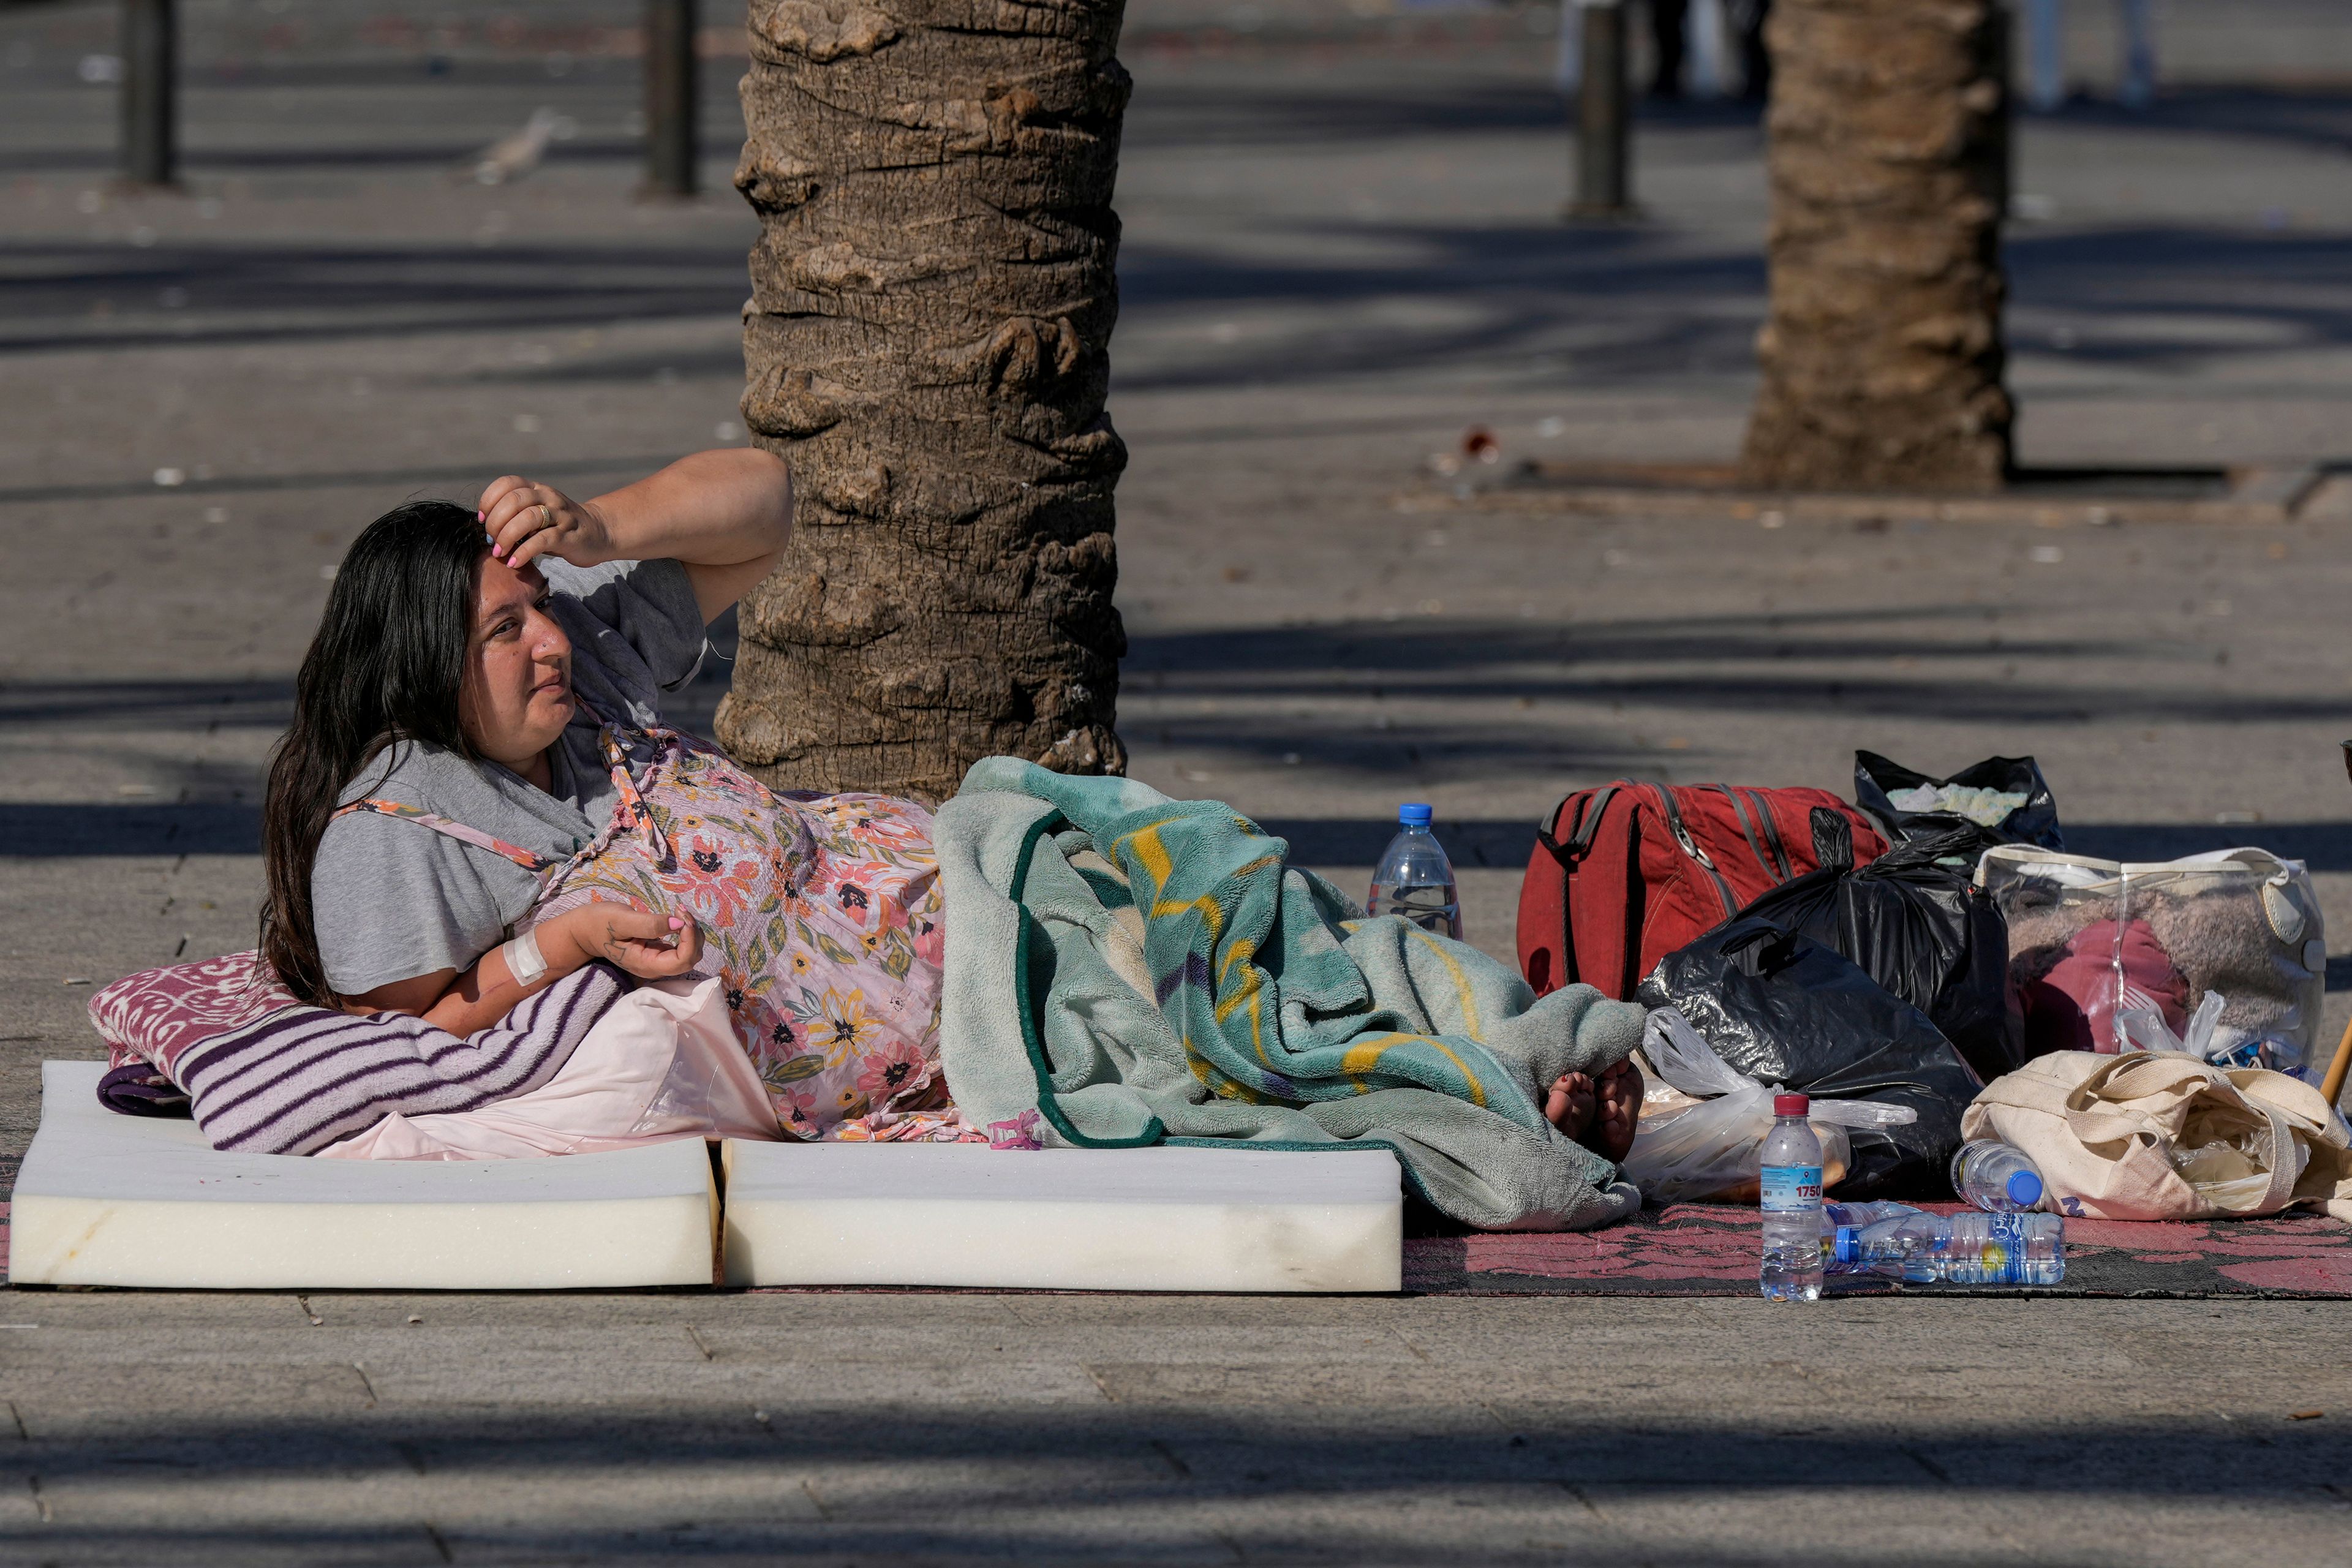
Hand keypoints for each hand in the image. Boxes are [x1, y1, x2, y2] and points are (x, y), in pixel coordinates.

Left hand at [478, 474, 615, 570]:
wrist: (598, 533)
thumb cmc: (558, 527)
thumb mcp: (536, 514)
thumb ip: (515, 515)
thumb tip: (485, 527)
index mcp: (537, 489)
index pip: (507, 483)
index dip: (489, 500)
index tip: (481, 520)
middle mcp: (548, 497)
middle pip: (514, 500)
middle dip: (495, 522)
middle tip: (491, 540)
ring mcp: (561, 515)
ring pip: (528, 518)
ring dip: (507, 536)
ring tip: (500, 552)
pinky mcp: (570, 535)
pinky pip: (543, 540)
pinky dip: (524, 552)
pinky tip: (515, 562)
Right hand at [550, 898, 701, 980]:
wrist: (585, 931)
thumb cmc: (600, 924)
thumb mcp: (622, 921)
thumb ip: (650, 924)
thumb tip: (679, 923)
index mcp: (646, 964)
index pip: (682, 961)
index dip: (690, 939)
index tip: (681, 916)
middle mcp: (655, 967)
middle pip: (690, 958)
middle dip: (693, 933)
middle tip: (681, 910)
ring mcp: (658, 960)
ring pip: (690, 952)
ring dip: (692, 931)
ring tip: (680, 910)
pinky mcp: (659, 951)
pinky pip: (683, 945)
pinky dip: (686, 931)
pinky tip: (677, 916)